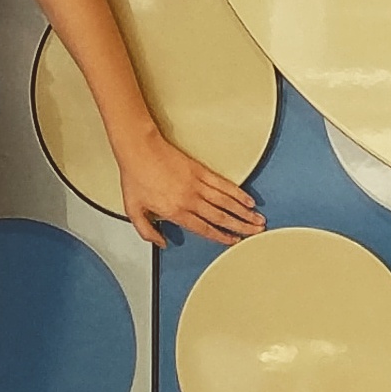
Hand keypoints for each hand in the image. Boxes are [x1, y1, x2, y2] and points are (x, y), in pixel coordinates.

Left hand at [117, 131, 264, 247]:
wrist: (139, 149)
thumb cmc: (136, 176)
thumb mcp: (133, 209)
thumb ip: (146, 230)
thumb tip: (160, 242)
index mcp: (175, 211)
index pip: (204, 228)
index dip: (221, 237)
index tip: (232, 241)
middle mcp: (190, 199)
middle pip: (221, 217)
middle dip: (241, 227)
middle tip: (255, 232)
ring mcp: (197, 184)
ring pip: (227, 202)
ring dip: (244, 213)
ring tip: (257, 219)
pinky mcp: (201, 171)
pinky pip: (223, 185)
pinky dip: (238, 193)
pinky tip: (247, 199)